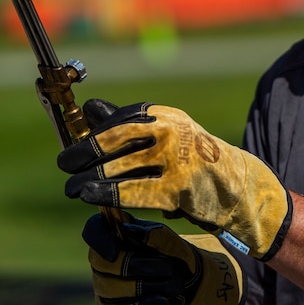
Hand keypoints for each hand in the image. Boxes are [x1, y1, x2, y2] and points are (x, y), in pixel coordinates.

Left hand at [60, 100, 291, 259]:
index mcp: (169, 117)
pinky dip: (107, 193)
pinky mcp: (177, 188)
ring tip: (73, 188)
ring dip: (90, 177)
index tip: (75, 145)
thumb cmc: (193, 159)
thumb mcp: (166, 134)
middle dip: (85, 152)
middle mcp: (173, 132)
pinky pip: (133, 190)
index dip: (95, 132)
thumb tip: (91, 107)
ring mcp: (176, 160)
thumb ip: (130, 124)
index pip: (123, 118)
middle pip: (118, 139)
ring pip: (121, 166)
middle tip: (65, 165)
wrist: (236, 187)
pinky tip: (91, 196)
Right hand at [83, 213, 244, 304]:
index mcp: (118, 235)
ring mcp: (103, 290)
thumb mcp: (174, 243)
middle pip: (102, 263)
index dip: (99, 238)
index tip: (116, 249)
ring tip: (174, 285)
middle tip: (167, 268)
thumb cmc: (178, 259)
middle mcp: (104, 262)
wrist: (191, 289)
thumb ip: (155, 235)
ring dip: (147, 288)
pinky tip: (163, 304)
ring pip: (110, 290)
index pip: (93, 229)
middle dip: (137, 266)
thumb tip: (129, 231)